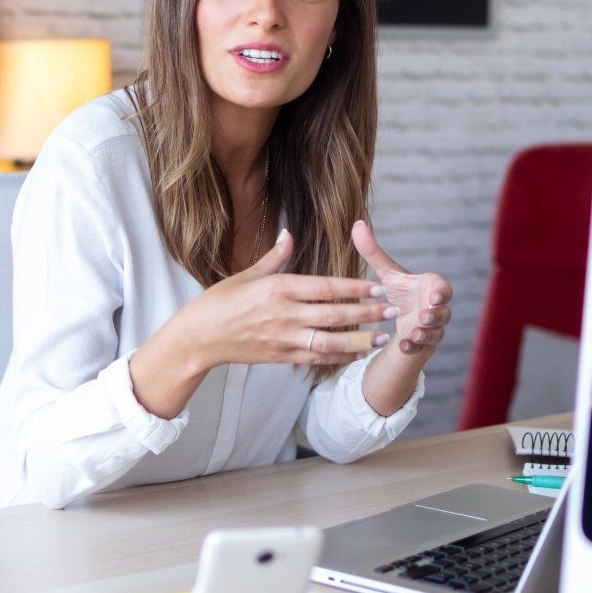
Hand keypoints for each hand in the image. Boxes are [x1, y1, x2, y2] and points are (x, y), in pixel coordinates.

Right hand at [174, 229, 397, 369]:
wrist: (198, 338)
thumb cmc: (219, 302)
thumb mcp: (246, 274)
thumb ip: (275, 257)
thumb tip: (290, 233)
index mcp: (279, 288)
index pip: (326, 287)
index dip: (355, 288)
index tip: (379, 287)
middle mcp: (284, 314)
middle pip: (334, 314)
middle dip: (367, 313)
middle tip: (392, 311)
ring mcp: (283, 338)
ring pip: (330, 341)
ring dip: (360, 340)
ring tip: (382, 338)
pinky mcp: (280, 357)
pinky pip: (316, 359)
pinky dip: (339, 357)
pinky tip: (358, 354)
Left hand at [353, 221, 452, 355]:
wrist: (402, 319)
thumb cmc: (400, 292)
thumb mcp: (386, 274)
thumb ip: (374, 252)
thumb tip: (357, 224)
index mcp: (430, 288)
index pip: (442, 287)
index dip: (441, 291)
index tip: (434, 295)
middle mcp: (436, 308)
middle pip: (444, 312)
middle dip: (435, 314)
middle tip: (423, 315)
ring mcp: (433, 327)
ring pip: (437, 331)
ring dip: (426, 332)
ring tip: (414, 332)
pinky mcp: (425, 344)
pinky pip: (425, 347)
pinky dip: (415, 347)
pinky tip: (403, 345)